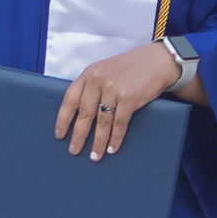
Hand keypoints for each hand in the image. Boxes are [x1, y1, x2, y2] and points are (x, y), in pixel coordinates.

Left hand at [54, 43, 181, 160]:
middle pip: (84, 114)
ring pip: (102, 122)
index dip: (63, 119)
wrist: (157, 61)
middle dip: (79, 135)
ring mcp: (113, 89)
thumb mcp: (104, 71)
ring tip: (95, 156)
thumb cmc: (130, 68)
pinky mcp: (129, 98)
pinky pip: (119, 123)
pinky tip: (112, 148)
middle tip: (74, 150)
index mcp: (88, 74)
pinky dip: (115, 139)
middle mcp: (98, 80)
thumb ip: (92, 87)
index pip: (70, 99)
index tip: (60, 135)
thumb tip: (80, 115)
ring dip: (98, 142)